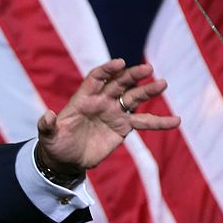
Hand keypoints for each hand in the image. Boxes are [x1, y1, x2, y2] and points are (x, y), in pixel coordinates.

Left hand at [36, 59, 180, 178]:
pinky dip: (160, 122)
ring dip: (148, 91)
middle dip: (132, 75)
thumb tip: (46, 115)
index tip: (119, 63)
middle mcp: (102, 102)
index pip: (96, 78)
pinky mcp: (123, 127)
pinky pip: (144, 123)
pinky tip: (175, 120)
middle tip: (147, 69)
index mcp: (83, 99)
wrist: (66, 160)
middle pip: (119, 84)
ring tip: (163, 83)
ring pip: (134, 98)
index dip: (106, 70)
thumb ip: (48, 125)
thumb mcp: (49, 136)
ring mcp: (114, 113)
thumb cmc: (55, 144)